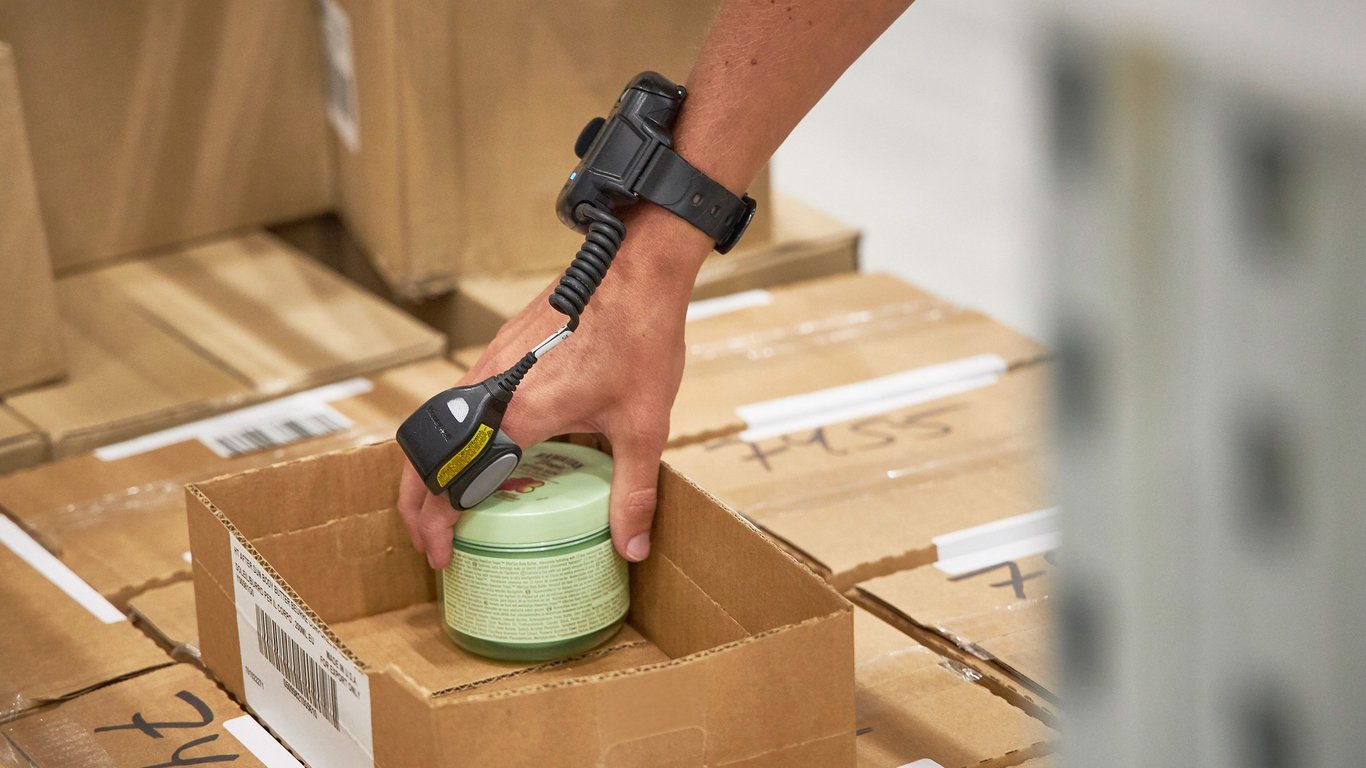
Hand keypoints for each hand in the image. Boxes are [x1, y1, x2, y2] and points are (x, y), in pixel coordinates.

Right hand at [398, 209, 710, 569]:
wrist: (635, 267)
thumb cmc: (639, 337)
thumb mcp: (643, 426)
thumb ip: (633, 491)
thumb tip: (631, 546)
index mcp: (518, 413)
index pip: (452, 481)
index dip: (436, 525)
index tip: (439, 556)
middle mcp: (492, 385)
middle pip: (426, 454)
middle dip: (417, 505)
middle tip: (430, 541)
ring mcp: (492, 362)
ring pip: (441, 424)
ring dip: (433, 469)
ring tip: (448, 505)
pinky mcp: (503, 347)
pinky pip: (463, 400)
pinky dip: (455, 436)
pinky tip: (481, 453)